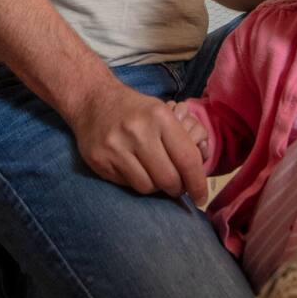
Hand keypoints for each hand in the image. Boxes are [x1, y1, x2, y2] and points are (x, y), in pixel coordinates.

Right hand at [67, 79, 207, 203]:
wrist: (93, 100)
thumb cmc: (137, 110)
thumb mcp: (165, 112)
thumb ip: (186, 138)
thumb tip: (203, 167)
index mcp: (160, 117)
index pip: (187, 159)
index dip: (197, 183)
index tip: (202, 197)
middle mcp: (138, 131)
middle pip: (168, 179)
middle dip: (177, 188)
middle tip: (177, 186)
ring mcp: (116, 147)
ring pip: (147, 187)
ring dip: (155, 187)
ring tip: (154, 175)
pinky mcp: (100, 160)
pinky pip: (127, 185)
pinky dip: (136, 182)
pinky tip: (134, 169)